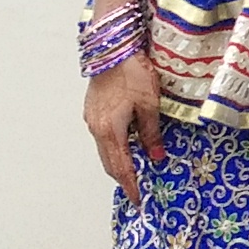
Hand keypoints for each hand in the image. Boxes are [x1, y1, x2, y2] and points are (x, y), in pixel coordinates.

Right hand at [83, 56, 163, 203]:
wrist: (113, 49)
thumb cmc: (132, 74)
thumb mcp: (149, 106)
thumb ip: (151, 134)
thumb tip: (156, 156)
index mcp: (110, 131)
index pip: (121, 167)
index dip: (130, 185)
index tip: (138, 200)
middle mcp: (96, 128)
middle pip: (109, 163)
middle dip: (123, 178)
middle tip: (137, 191)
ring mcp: (92, 119)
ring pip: (104, 150)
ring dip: (118, 163)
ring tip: (134, 172)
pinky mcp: (93, 110)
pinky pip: (103, 137)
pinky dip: (113, 148)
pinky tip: (125, 147)